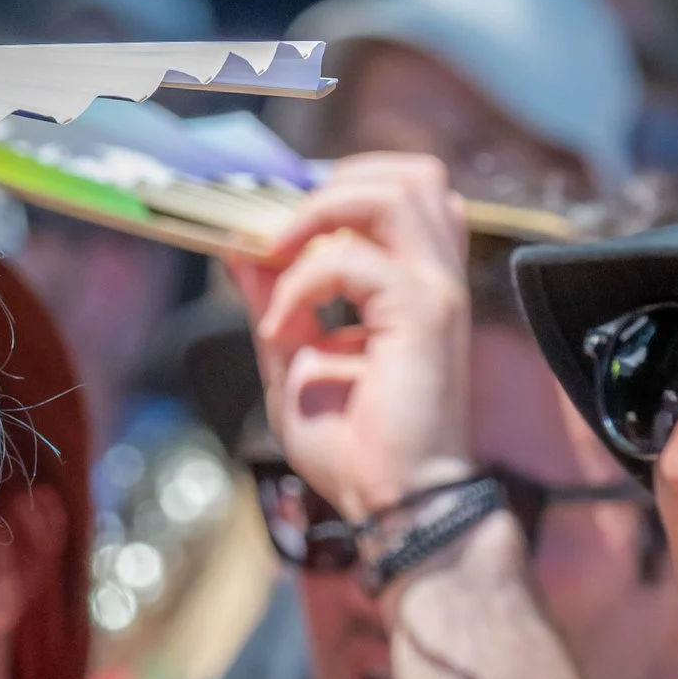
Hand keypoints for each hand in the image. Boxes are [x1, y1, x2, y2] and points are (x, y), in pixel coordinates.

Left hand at [235, 155, 475, 525]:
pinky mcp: (425, 313)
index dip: (332, 191)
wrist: (392, 505)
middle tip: (282, 235)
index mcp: (414, 282)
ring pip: (396, 190)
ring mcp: (436, 290)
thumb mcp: (293, 357)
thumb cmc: (356, 446)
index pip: (394, 192)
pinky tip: (281, 332)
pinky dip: (299, 286)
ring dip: (319, 213)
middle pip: (408, 173)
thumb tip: (241, 247)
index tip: (270, 227)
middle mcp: (435, 276)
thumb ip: (273, 298)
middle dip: (334, 184)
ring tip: (278, 258)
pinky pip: (350, 260)